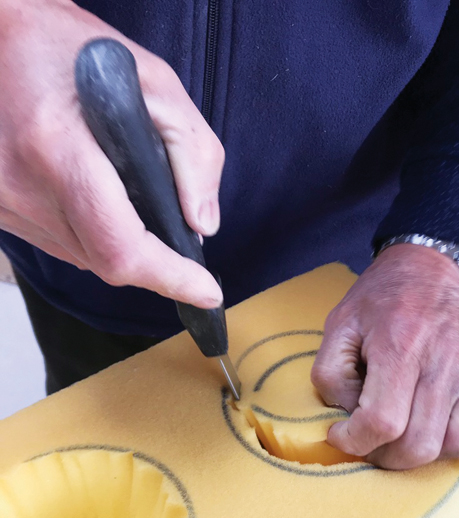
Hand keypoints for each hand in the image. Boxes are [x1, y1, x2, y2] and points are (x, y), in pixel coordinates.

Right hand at [0, 0, 223, 306]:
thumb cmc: (70, 52)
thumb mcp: (153, 82)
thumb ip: (192, 151)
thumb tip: (202, 221)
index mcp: (57, 146)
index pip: (120, 242)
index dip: (169, 276)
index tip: (206, 291)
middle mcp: (23, 186)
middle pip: (106, 261)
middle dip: (155, 265)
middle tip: (184, 256)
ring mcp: (6, 204)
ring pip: (85, 259)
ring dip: (123, 249)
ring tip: (141, 215)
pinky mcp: (1, 211)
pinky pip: (62, 245)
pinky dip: (94, 236)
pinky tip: (104, 206)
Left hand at [311, 243, 458, 468]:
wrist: (428, 271)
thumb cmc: (378, 301)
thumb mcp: (338, 326)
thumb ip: (331, 375)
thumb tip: (346, 418)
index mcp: (401, 347)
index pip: (383, 421)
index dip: (355, 441)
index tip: (340, 434)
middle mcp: (442, 364)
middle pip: (420, 444)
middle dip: (386, 457)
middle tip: (368, 442)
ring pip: (457, 446)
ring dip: (425, 455)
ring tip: (401, 438)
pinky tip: (434, 429)